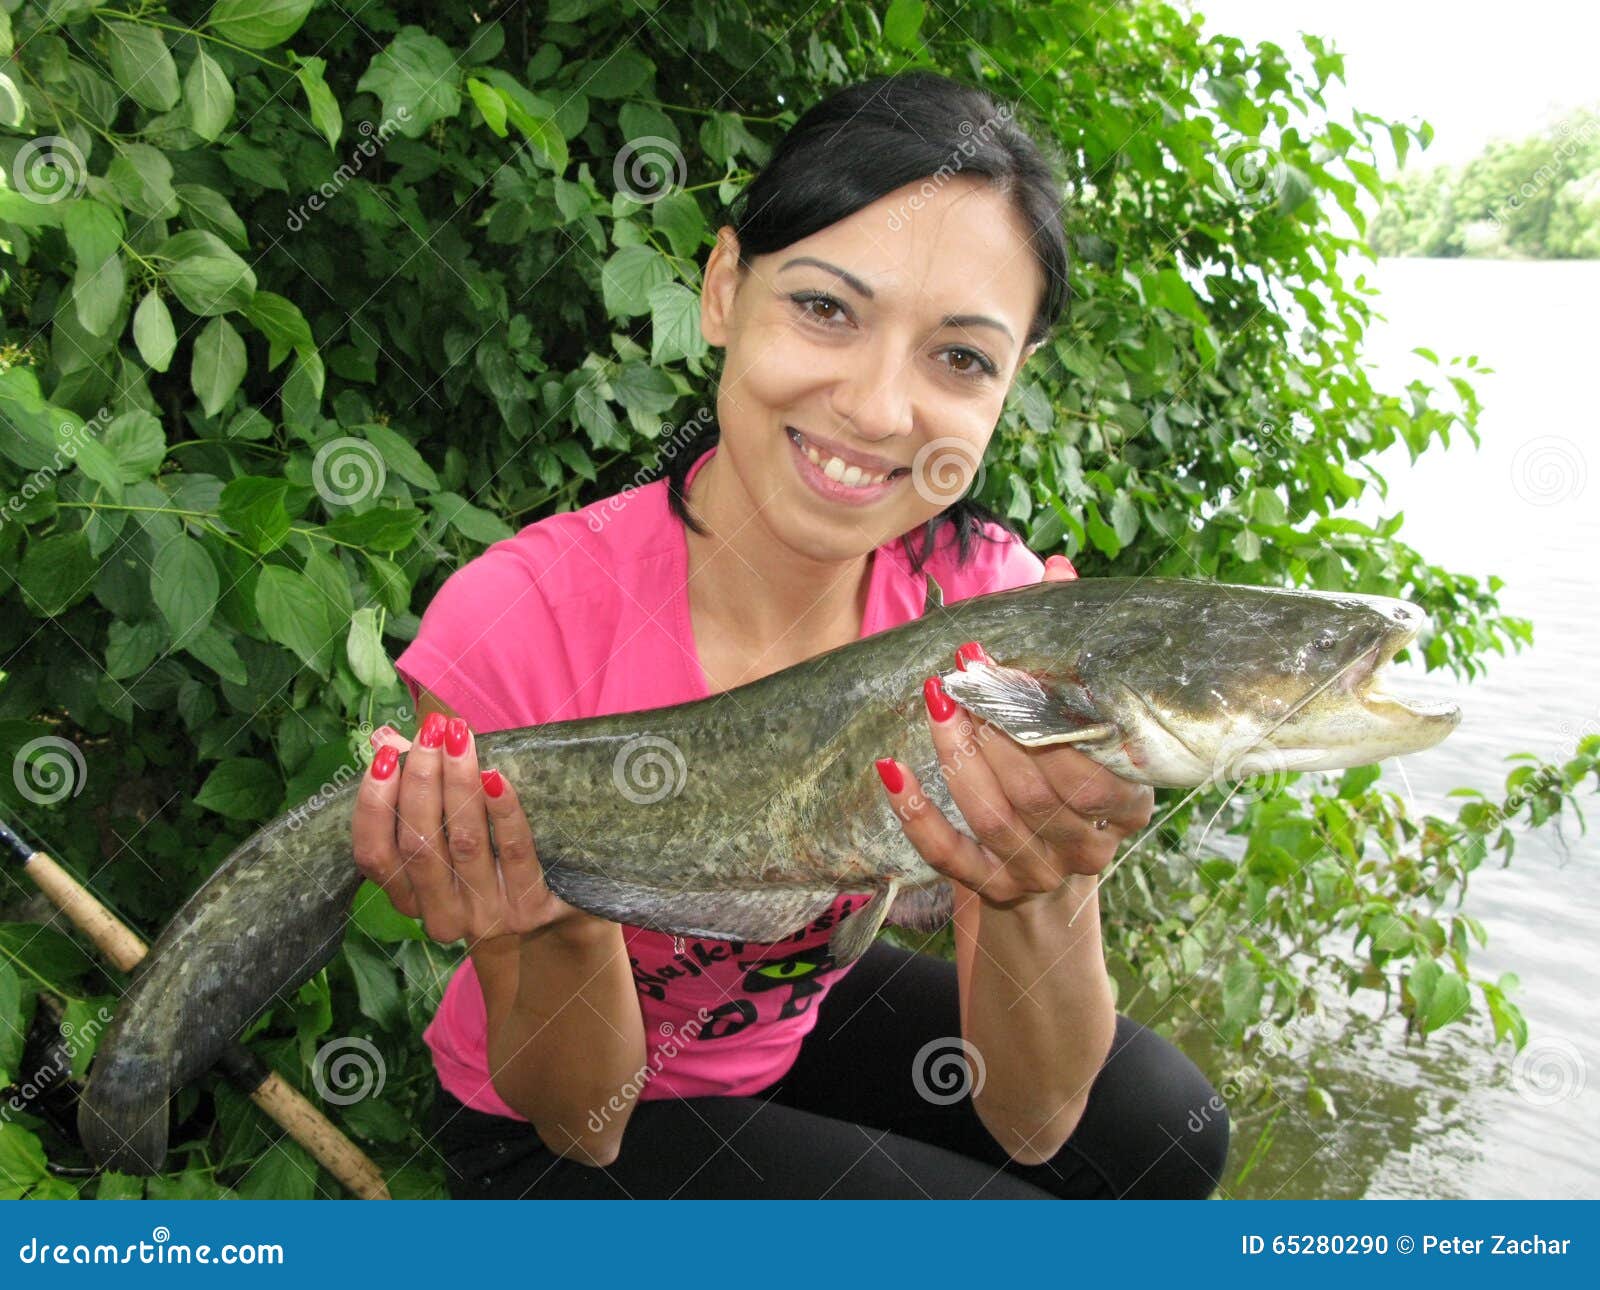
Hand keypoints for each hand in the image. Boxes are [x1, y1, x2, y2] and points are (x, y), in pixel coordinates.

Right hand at [351, 713, 586, 946]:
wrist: (552, 915)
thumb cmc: (489, 862)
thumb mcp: (448, 834)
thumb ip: (415, 789)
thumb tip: (385, 738)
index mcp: (408, 898)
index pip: (375, 855)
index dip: (374, 805)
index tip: (384, 755)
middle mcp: (440, 914)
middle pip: (419, 844)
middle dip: (421, 779)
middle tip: (431, 731)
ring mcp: (484, 915)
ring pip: (464, 843)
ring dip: (459, 784)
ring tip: (460, 740)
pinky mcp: (528, 908)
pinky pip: (513, 851)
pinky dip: (503, 810)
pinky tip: (496, 777)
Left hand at [874, 555, 1155, 908]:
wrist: (1051, 892)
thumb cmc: (1070, 786)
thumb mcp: (1085, 732)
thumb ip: (1071, 655)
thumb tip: (1059, 570)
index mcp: (1125, 806)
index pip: (1088, 767)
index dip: (1043, 713)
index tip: (1005, 662)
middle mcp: (1085, 847)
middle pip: (1036, 790)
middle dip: (995, 725)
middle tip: (961, 670)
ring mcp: (1036, 874)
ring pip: (992, 817)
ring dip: (957, 756)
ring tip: (935, 701)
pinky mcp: (989, 892)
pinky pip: (948, 857)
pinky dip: (918, 814)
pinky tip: (891, 770)